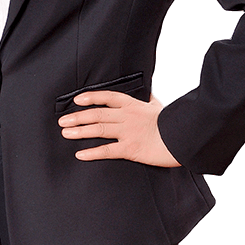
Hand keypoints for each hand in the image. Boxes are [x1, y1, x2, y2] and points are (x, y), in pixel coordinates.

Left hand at [58, 90, 180, 167]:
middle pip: (97, 114)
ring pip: (98, 129)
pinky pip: (107, 150)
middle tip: (63, 121)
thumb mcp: (158, 106)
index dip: (90, 97)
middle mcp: (126, 116)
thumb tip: (149, 91)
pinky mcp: (130, 149)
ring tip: (66, 133)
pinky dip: (92, 152)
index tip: (77, 100)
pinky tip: (80, 154)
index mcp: (132, 104)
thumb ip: (150, 99)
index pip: (107, 97)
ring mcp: (127, 132)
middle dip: (78, 117)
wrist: (182, 137)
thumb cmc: (171, 122)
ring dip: (80, 131)